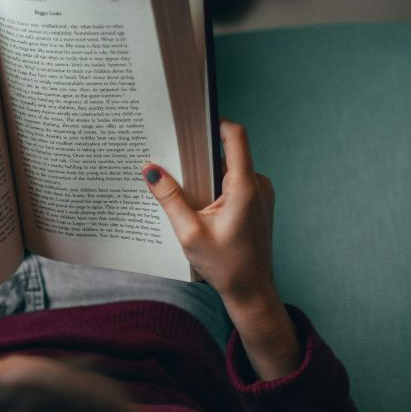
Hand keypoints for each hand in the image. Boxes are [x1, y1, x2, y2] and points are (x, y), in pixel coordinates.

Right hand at [144, 120, 277, 310]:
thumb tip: (149, 169)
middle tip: (176, 156)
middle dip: (202, 152)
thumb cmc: (225, 266)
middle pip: (229, 151)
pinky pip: (237, 182)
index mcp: (244, 187)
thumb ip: (169, 198)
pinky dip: (218, 186)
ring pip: (232, 168)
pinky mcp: (259, 202)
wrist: (251, 291)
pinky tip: (200, 203)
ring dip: (208, 172)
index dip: (215, 121)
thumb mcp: (189, 233)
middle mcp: (258, 185)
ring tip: (185, 185)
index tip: (193, 120)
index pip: (235, 136)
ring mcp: (261, 193)